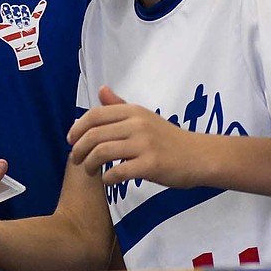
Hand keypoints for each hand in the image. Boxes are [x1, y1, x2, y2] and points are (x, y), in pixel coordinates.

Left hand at [0, 0, 47, 70]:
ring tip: (22, 26)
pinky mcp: (34, 22)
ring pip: (24, 9)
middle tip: (15, 25)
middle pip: (15, 7)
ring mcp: (25, 19)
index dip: (6, 10)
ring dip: (23, 17)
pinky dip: (41, 8)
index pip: (6, 7)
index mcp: (7, 19)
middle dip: (15, 14)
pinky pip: (37, 13)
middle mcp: (16, 18)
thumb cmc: (9, 39)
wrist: (22, 45)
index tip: (6, 18)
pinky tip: (43, 2)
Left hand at [67, 86, 201, 188]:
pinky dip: (107, 179)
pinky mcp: (151, 165)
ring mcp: (144, 144)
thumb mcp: (145, 117)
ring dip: (90, 164)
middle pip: (94, 135)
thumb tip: (101, 89)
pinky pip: (118, 172)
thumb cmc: (169, 139)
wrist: (199, 156)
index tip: (71, 141)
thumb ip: (120, 106)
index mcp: (134, 111)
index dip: (77, 128)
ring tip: (90, 171)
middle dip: (79, 149)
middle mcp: (137, 124)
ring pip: (102, 152)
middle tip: (76, 160)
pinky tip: (108, 181)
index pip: (95, 115)